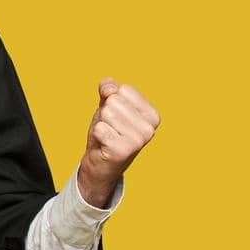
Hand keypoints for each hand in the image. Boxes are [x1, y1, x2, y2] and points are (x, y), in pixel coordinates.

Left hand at [78, 78, 159, 206]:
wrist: (100, 162)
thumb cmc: (107, 132)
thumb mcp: (107, 106)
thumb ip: (108, 89)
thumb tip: (109, 88)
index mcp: (152, 115)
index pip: (123, 89)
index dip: (111, 101)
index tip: (115, 117)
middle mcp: (150, 128)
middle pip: (113, 101)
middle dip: (104, 114)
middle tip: (109, 128)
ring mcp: (139, 140)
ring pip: (106, 114)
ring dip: (101, 124)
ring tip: (107, 136)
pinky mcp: (123, 150)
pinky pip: (100, 128)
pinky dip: (97, 134)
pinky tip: (104, 144)